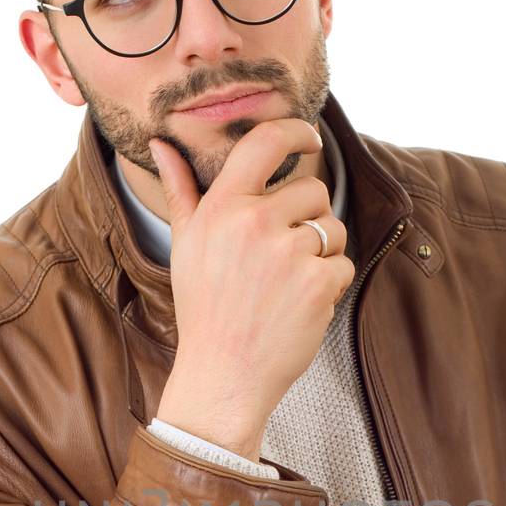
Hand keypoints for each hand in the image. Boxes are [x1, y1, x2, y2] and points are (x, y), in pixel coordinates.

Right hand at [149, 118, 354, 457]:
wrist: (222, 374)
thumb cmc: (204, 309)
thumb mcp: (185, 245)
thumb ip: (181, 190)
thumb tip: (162, 145)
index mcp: (221, 208)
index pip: (265, 142)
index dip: (295, 130)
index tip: (308, 137)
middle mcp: (254, 223)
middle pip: (313, 189)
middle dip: (309, 218)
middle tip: (283, 257)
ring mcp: (288, 253)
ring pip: (332, 227)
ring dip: (322, 252)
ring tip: (288, 285)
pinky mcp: (316, 282)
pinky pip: (343, 264)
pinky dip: (330, 285)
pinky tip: (299, 306)